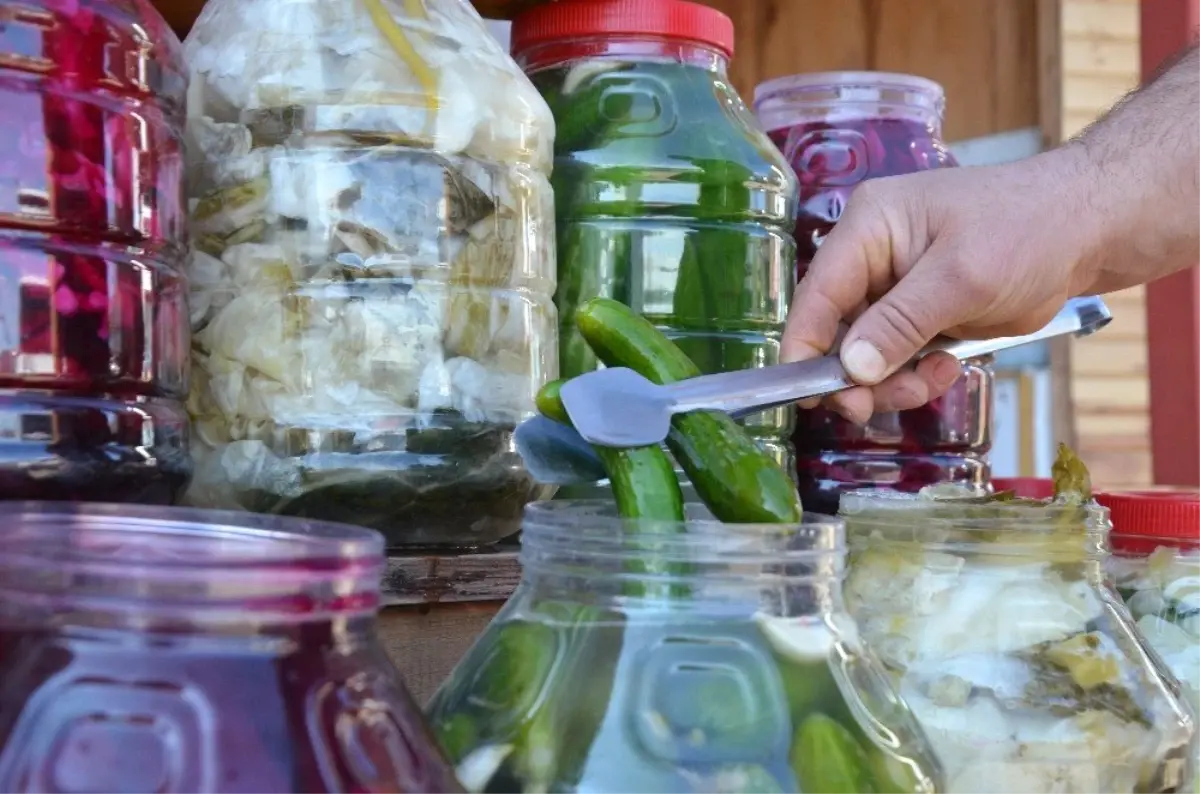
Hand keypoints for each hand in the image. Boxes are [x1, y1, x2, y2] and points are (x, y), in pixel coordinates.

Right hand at [781, 146, 1104, 424]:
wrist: (1086, 232)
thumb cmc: (1028, 231)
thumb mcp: (962, 277)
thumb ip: (902, 323)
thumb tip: (852, 368)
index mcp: (868, 227)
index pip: (817, 293)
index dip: (805, 346)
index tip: (807, 394)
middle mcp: (870, 257)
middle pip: (835, 330)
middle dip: (856, 374)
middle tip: (871, 409)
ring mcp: (893, 287)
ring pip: (864, 353)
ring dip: (889, 380)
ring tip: (930, 381)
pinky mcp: (917, 313)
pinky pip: (895, 357)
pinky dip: (914, 374)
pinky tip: (948, 367)